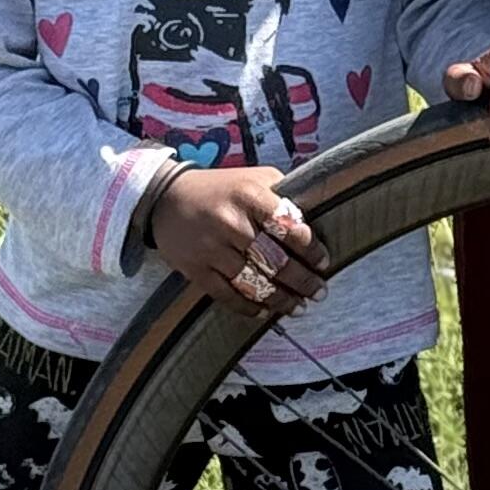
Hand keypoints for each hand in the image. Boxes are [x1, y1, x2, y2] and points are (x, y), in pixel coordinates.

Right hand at [149, 163, 328, 317]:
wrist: (166, 198)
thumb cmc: (222, 189)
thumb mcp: (255, 178)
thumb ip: (283, 196)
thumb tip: (313, 220)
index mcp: (250, 196)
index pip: (288, 227)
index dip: (310, 248)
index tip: (323, 262)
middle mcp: (231, 223)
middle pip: (275, 260)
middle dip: (302, 280)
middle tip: (319, 292)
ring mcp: (211, 249)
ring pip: (253, 282)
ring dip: (280, 299)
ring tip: (298, 307)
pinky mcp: (195, 269)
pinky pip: (226, 294)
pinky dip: (248, 307)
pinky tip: (265, 311)